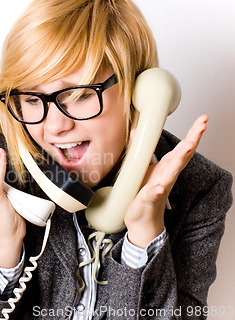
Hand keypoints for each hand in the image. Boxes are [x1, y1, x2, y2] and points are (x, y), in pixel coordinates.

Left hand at [124, 115, 207, 247]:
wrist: (142, 220)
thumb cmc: (145, 193)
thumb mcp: (142, 167)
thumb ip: (141, 149)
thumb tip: (137, 130)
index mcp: (166, 167)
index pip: (182, 148)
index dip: (193, 133)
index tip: (203, 119)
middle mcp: (166, 176)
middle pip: (182, 156)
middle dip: (192, 141)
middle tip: (202, 126)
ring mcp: (159, 188)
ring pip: (170, 173)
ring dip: (179, 160)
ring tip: (187, 147)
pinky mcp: (148, 199)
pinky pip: (152, 195)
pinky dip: (155, 191)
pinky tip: (156, 188)